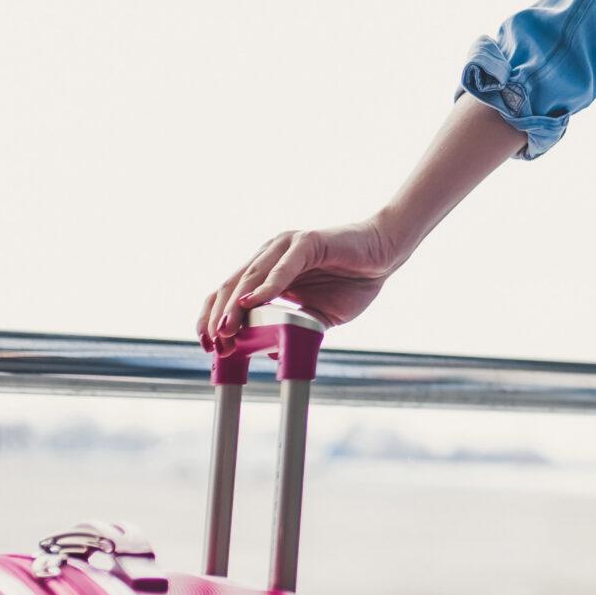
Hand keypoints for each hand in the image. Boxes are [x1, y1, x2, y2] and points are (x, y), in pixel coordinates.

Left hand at [196, 219, 404, 349]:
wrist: (386, 256)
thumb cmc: (353, 282)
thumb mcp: (316, 316)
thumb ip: (293, 329)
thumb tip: (268, 353)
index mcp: (268, 274)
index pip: (228, 295)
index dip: (213, 319)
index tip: (209, 346)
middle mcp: (270, 257)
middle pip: (230, 286)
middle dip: (217, 317)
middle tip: (215, 344)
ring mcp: (286, 247)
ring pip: (250, 276)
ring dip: (234, 306)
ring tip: (226, 329)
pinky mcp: (307, 241)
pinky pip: (283, 266)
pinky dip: (268, 286)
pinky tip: (255, 303)